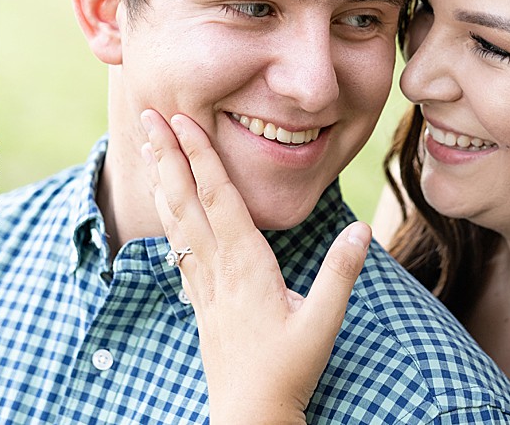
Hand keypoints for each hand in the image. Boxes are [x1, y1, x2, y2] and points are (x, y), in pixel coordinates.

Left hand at [141, 110, 370, 424]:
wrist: (249, 411)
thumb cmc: (287, 369)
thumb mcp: (322, 322)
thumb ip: (340, 274)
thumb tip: (362, 229)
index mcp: (245, 263)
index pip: (219, 197)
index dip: (200, 155)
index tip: (182, 120)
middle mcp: (216, 266)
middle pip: (185, 198)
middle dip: (167, 153)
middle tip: (147, 114)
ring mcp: (202, 281)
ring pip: (175, 218)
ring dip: (161, 177)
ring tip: (147, 143)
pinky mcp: (198, 296)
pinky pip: (176, 243)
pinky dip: (166, 212)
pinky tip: (161, 199)